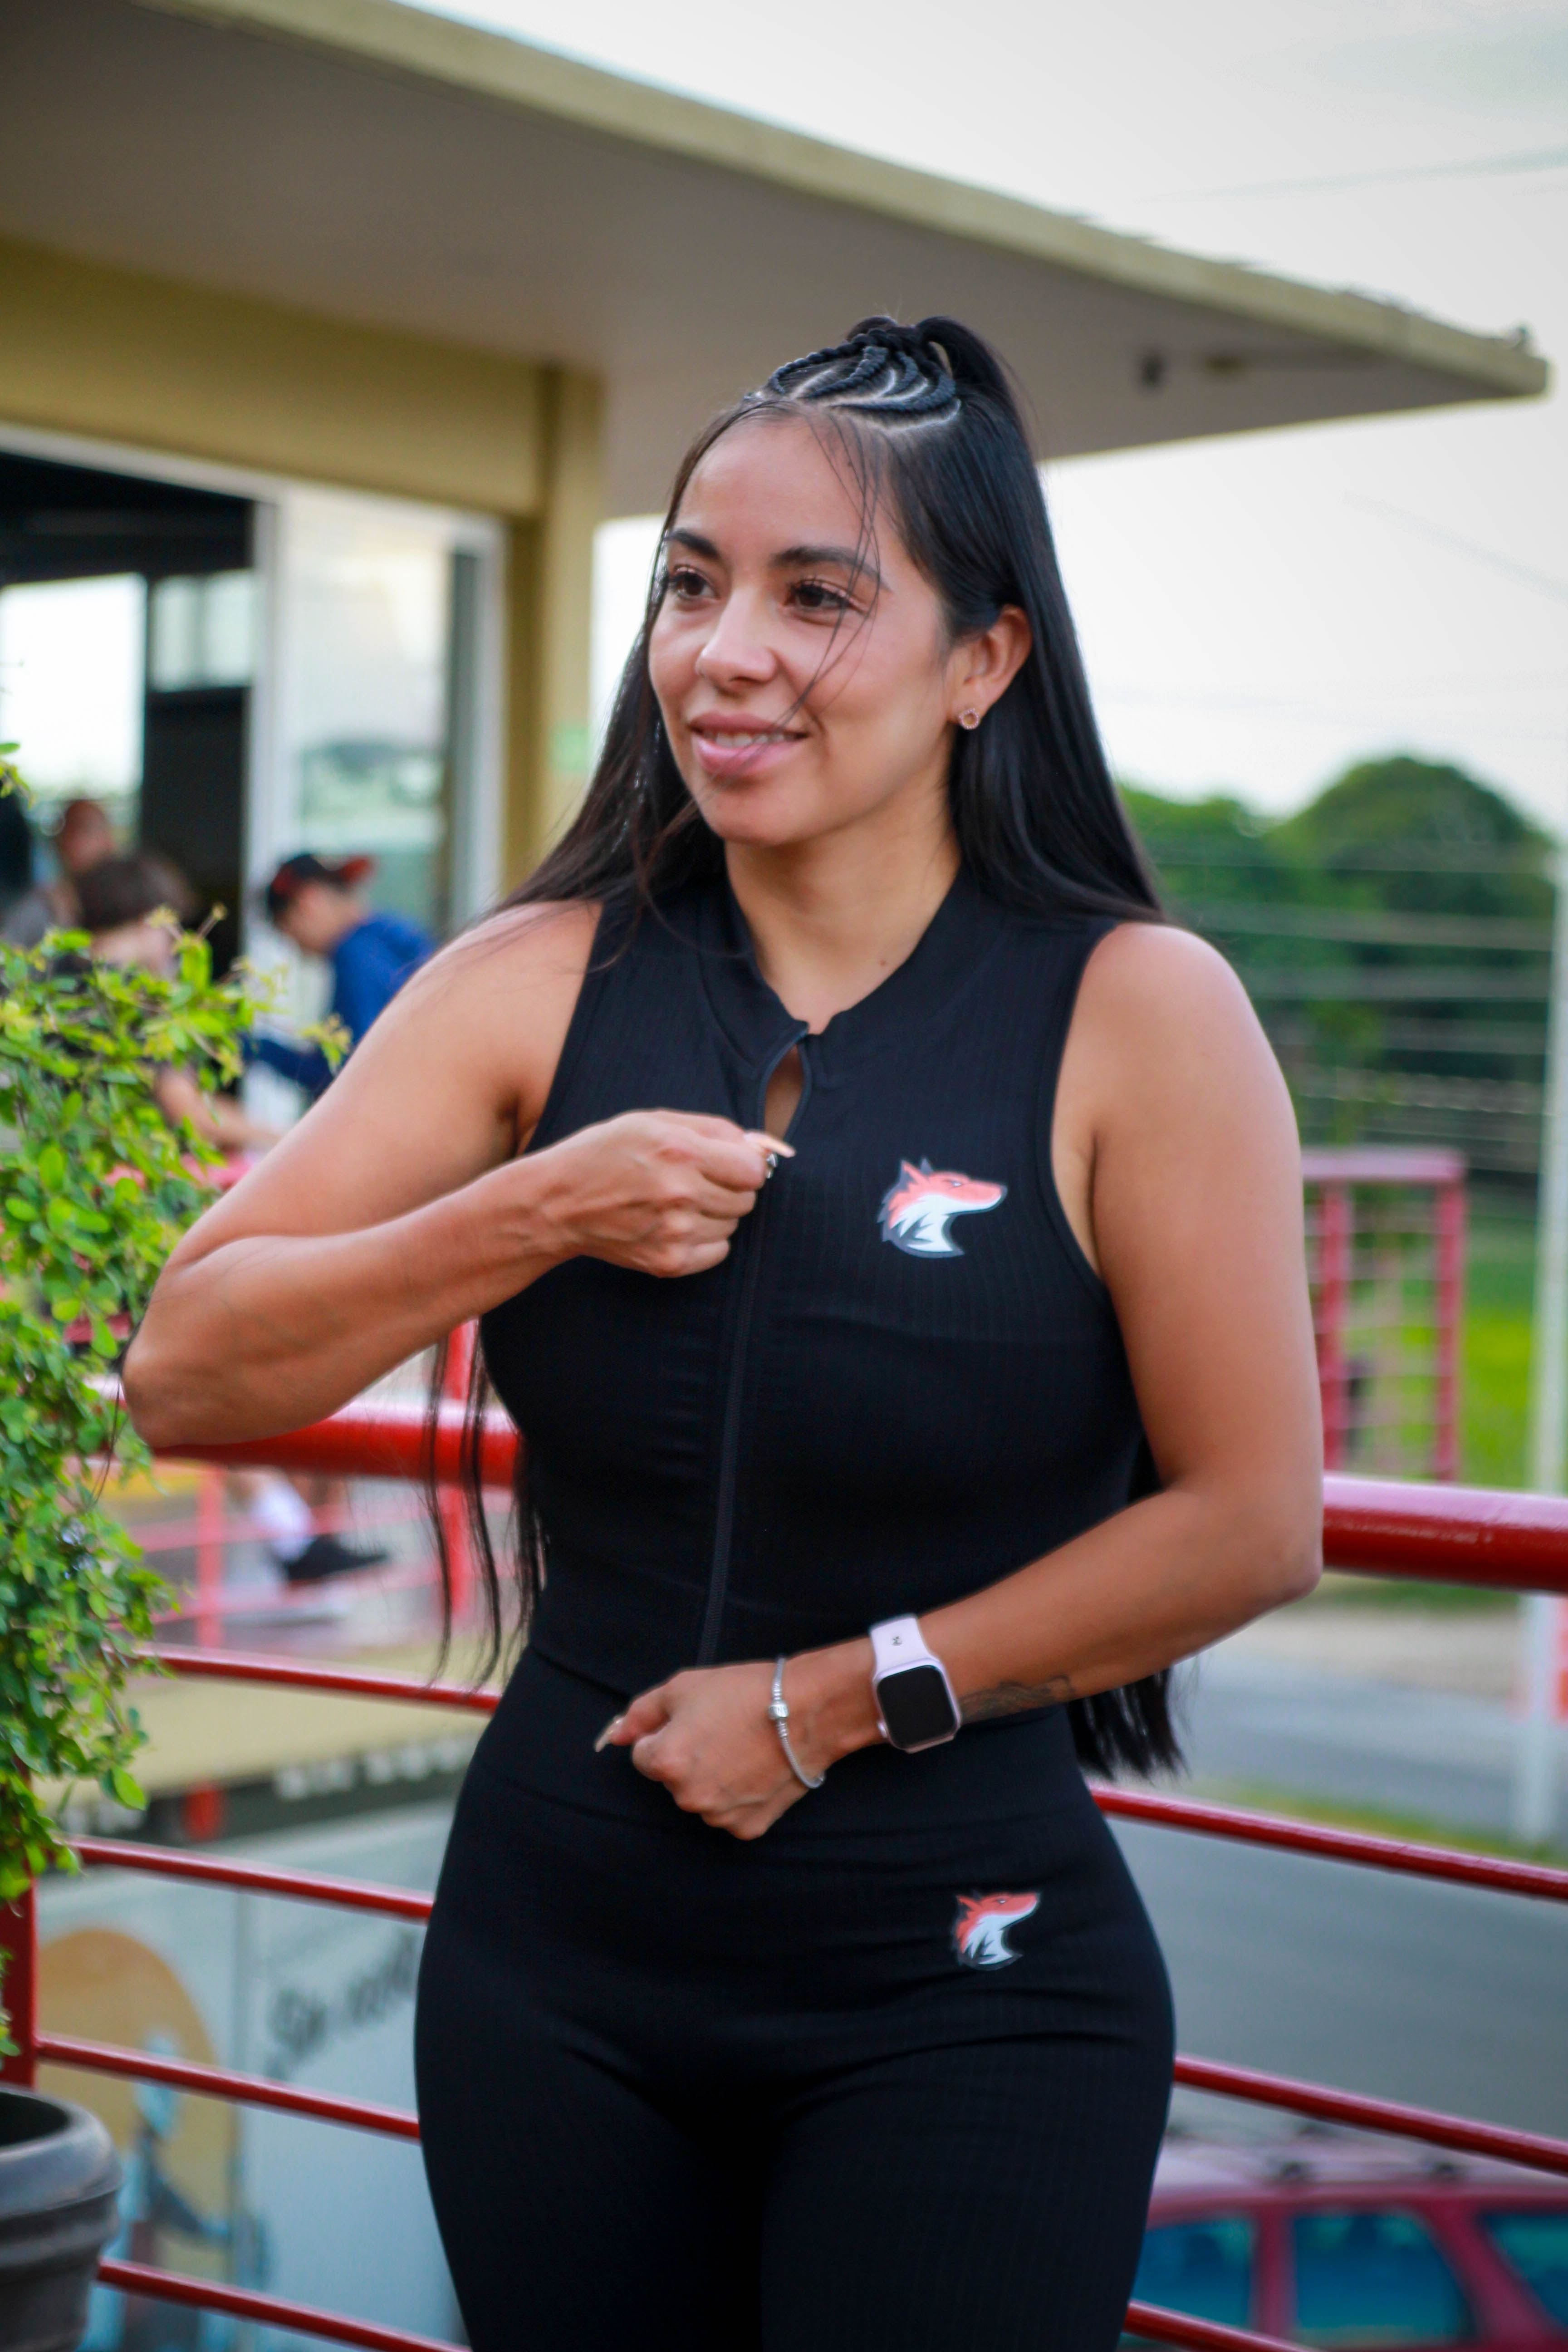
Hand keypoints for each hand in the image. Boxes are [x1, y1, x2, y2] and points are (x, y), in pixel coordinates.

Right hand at [528, 1111, 790, 1279]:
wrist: (557, 1203)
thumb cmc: (606, 1153)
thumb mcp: (654, 1121)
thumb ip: (713, 1129)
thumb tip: (761, 1146)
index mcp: (680, 1151)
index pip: (753, 1169)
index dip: (744, 1165)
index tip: (728, 1164)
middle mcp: (681, 1193)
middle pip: (746, 1199)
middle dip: (728, 1188)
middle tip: (695, 1181)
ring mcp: (675, 1232)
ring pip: (732, 1225)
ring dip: (714, 1214)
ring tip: (676, 1203)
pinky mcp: (668, 1262)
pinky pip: (718, 1252)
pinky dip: (705, 1240)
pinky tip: (673, 1225)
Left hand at [597, 1661, 818, 1838]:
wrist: (808, 1710)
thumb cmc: (745, 1693)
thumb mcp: (683, 1687)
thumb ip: (641, 1713)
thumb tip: (614, 1735)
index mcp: (666, 1762)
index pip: (643, 1755)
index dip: (666, 1734)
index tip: (694, 1722)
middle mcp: (688, 1797)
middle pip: (672, 1779)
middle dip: (688, 1758)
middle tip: (721, 1731)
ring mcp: (719, 1816)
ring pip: (701, 1797)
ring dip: (712, 1778)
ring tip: (743, 1748)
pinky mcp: (748, 1827)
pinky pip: (730, 1813)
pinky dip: (739, 1796)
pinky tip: (756, 1769)